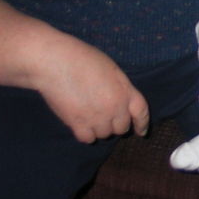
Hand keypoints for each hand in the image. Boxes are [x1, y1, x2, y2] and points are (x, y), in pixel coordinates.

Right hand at [32, 35, 149, 142]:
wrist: (56, 62)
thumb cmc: (82, 59)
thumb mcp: (111, 69)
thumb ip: (120, 88)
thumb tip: (121, 103)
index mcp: (125, 90)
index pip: (141, 112)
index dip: (142, 124)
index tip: (141, 132)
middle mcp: (115, 107)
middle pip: (121, 128)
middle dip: (115, 124)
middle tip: (103, 115)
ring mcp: (97, 117)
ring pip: (104, 135)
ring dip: (99, 128)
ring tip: (88, 114)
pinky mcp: (78, 124)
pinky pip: (88, 138)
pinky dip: (85, 133)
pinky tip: (80, 123)